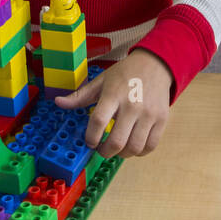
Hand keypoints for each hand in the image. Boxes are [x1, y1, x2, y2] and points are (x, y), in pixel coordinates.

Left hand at [55, 48, 171, 157]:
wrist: (155, 65)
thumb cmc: (125, 74)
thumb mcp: (101, 80)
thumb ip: (80, 96)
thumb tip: (58, 102)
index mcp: (113, 94)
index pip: (98, 121)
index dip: (90, 137)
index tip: (89, 141)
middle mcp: (132, 105)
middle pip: (116, 141)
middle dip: (104, 152)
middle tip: (101, 149)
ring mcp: (149, 114)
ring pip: (134, 148)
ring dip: (122, 154)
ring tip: (117, 149)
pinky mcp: (162, 120)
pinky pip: (150, 146)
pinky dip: (139, 152)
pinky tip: (132, 146)